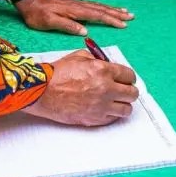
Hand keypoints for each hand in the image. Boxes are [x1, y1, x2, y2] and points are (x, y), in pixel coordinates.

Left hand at [15, 0, 133, 35]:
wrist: (29, 1)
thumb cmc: (38, 15)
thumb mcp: (50, 22)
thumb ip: (67, 26)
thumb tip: (85, 31)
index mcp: (75, 11)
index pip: (97, 16)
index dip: (111, 20)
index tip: (123, 24)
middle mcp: (79, 6)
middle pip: (102, 10)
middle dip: (117, 13)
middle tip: (131, 17)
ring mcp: (77, 4)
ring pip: (99, 6)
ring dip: (113, 9)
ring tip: (125, 12)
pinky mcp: (75, 5)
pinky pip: (93, 6)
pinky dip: (103, 7)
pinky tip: (107, 9)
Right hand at [23, 50, 138, 125]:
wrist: (43, 91)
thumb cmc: (58, 73)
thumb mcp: (80, 57)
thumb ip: (98, 61)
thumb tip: (109, 66)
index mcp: (104, 70)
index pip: (129, 76)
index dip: (128, 77)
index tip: (125, 79)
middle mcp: (106, 89)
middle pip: (132, 94)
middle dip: (129, 91)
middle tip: (123, 90)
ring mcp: (101, 106)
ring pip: (126, 109)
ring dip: (123, 104)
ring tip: (116, 102)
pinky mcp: (94, 119)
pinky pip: (113, 119)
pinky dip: (112, 114)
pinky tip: (105, 108)